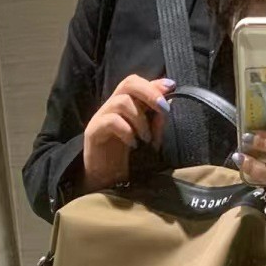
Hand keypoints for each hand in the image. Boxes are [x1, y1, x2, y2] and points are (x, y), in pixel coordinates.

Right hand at [83, 76, 174, 192]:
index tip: (171, 88)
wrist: (105, 183)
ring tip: (146, 138)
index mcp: (125, 105)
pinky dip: (126, 130)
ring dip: (140, 119)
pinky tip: (133, 144)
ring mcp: (101, 117)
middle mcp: (112, 107)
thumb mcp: (146, 136)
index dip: (154, 84)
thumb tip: (167, 103)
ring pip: (122, 102)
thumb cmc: (126, 160)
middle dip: (150, 93)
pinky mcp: (93, 131)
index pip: (137, 83)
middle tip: (163, 108)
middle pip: (128, 83)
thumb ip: (155, 120)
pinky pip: (111, 121)